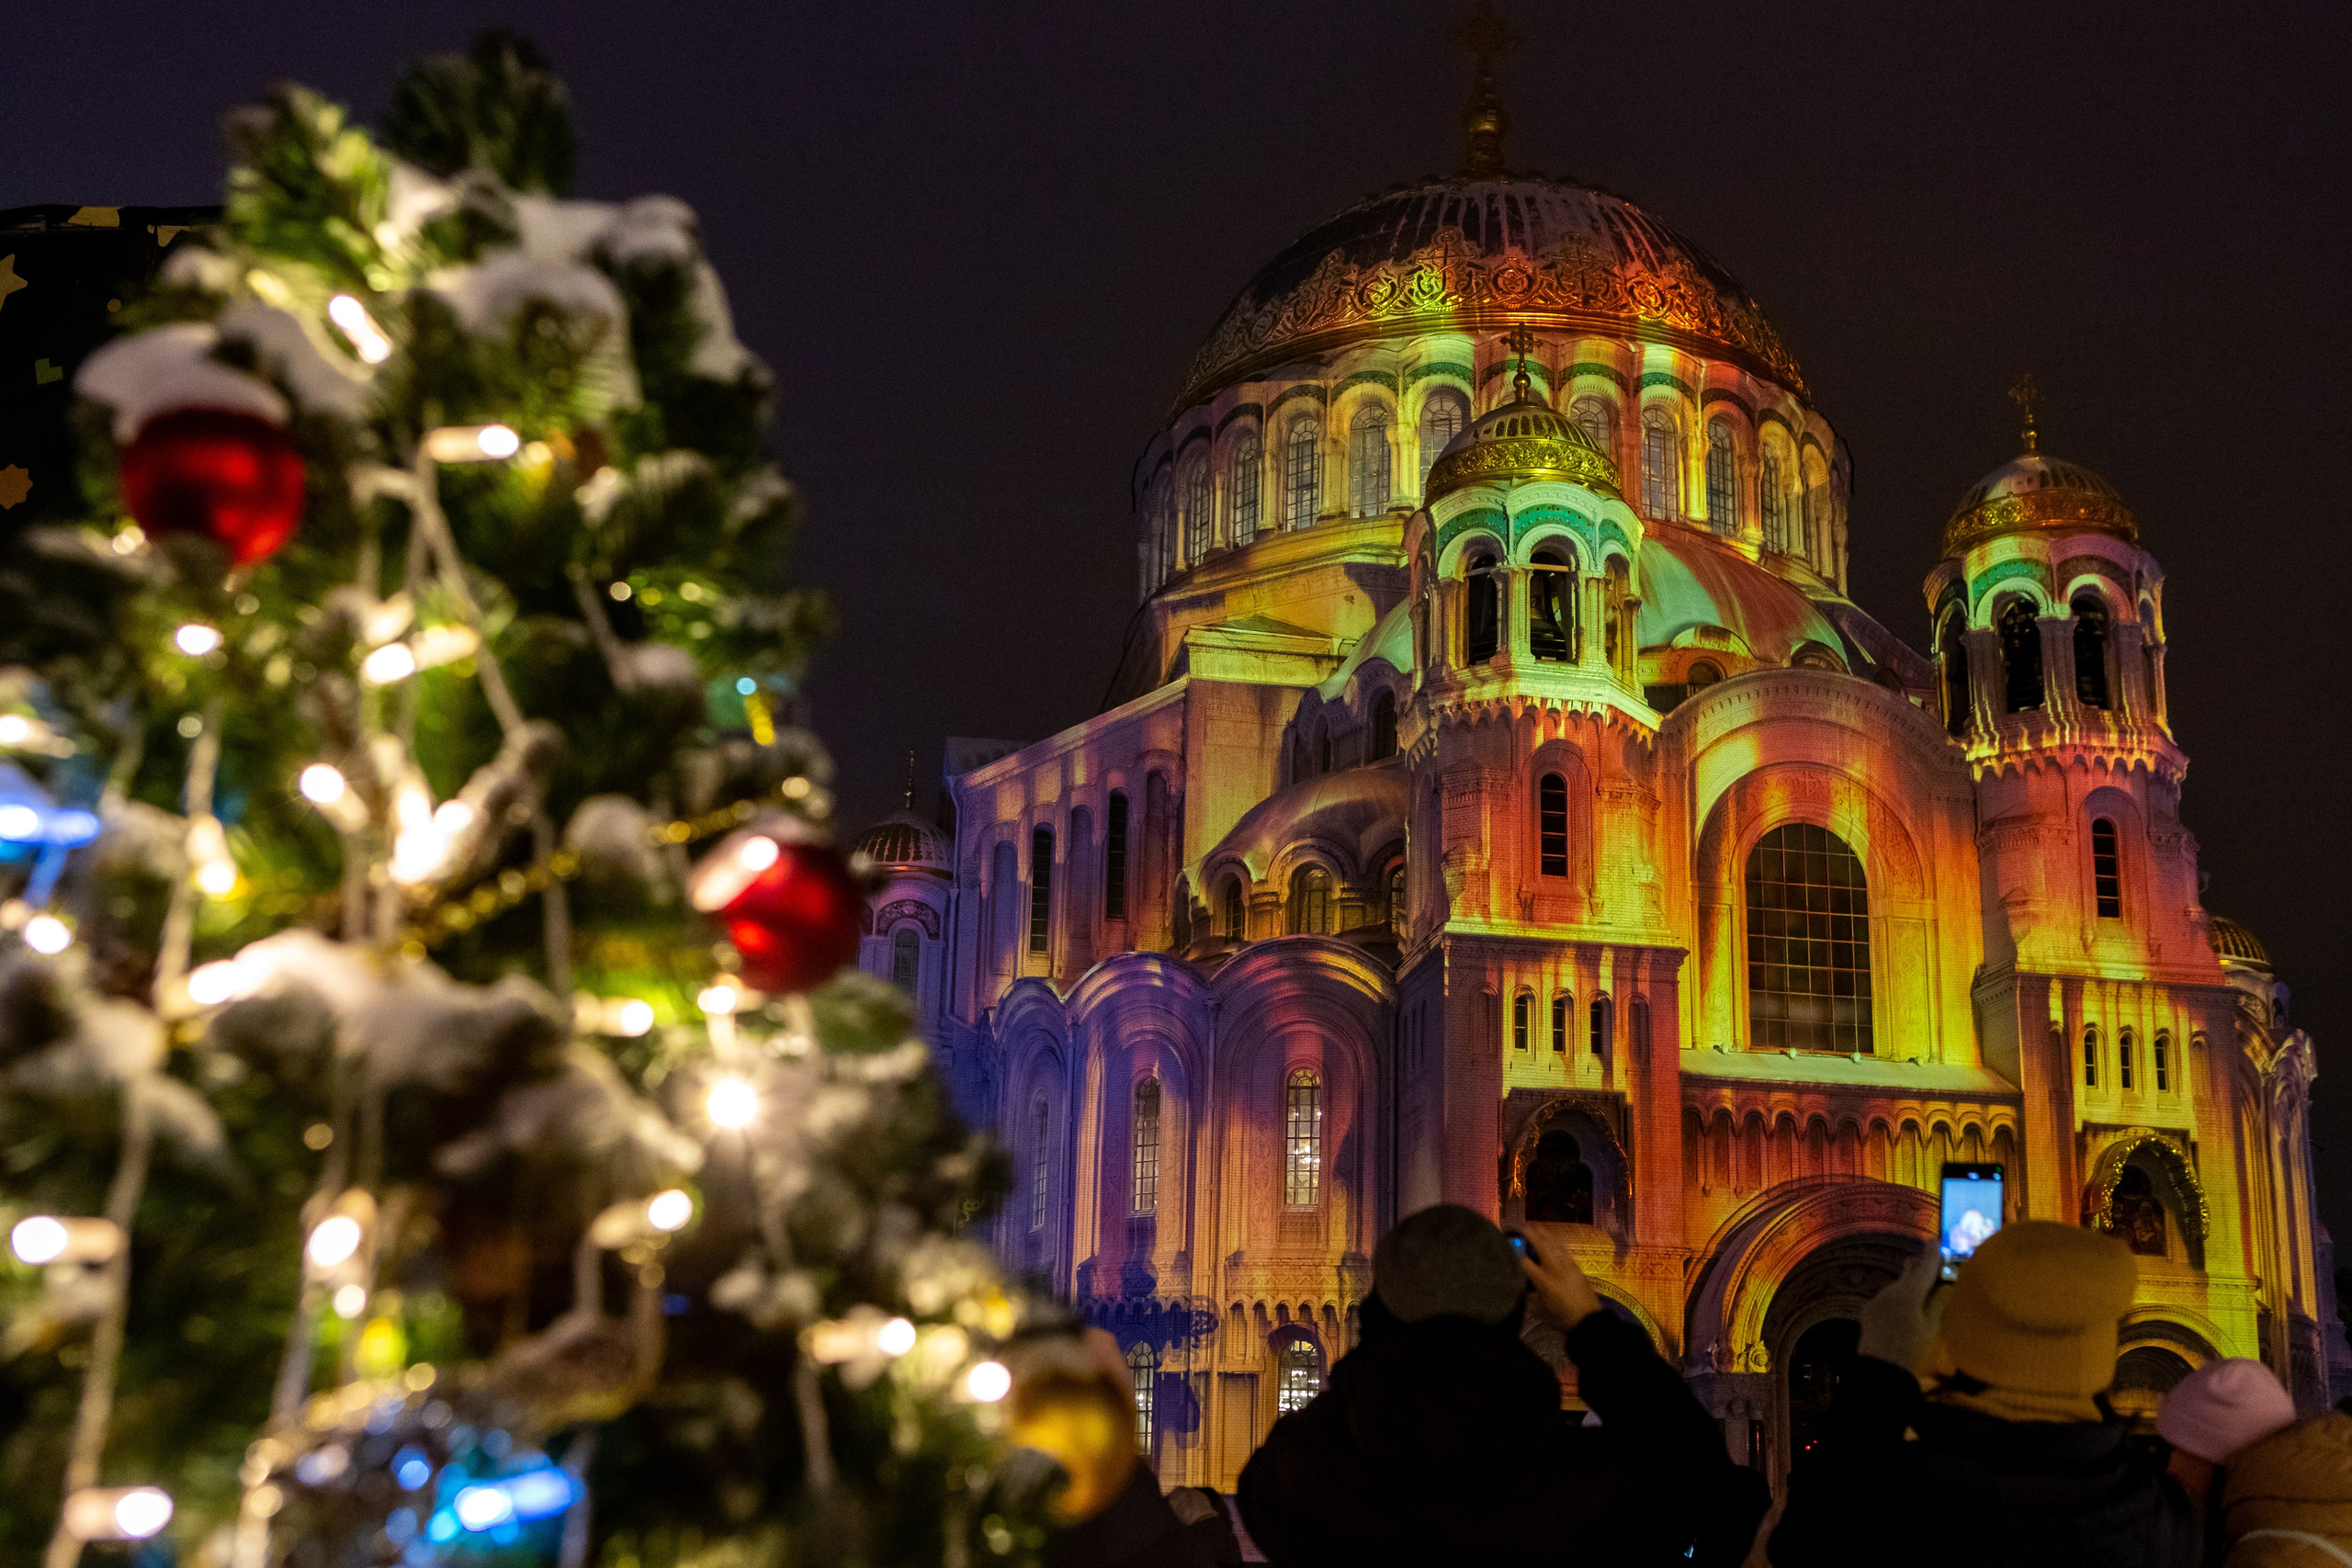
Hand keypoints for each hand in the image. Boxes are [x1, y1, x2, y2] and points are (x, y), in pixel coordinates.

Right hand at [1517, 1221, 1603, 1331]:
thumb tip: (1520, 1283)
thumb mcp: (1538, 1310)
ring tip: (1532, 1227)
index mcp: (1543, 1281)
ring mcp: (1566, 1264)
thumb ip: (1528, 1295)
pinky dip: (1553, 1240)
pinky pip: (1562, 1247)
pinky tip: (1549, 1237)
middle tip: (1518, 1228)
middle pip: (1540, 1243)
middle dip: (1528, 1233)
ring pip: (1553, 1242)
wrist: (1587, 1320)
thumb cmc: (1561, 1318)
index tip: (1505, 1245)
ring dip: (1541, 1232)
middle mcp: (1554, 1268)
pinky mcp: (1575, 1265)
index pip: (1524, 1261)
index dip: (1513, 1252)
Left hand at [1856, 1245, 1945, 1370]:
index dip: (1932, 1253)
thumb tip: (1941, 1286)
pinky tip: (1902, 1310)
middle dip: (1919, 1266)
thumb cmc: (1912, 1349)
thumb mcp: (1931, 1327)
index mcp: (1909, 1293)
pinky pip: (1887, 1298)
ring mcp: (1877, 1298)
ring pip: (1897, 1286)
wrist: (1881, 1369)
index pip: (1924, 1267)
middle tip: (1931, 1261)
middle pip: (1908, 1271)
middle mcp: (1891, 1290)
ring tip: (1920, 1292)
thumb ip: (1935, 1302)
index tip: (1936, 1239)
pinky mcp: (1869, 1309)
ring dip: (1908, 1286)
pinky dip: (1897, 1299)